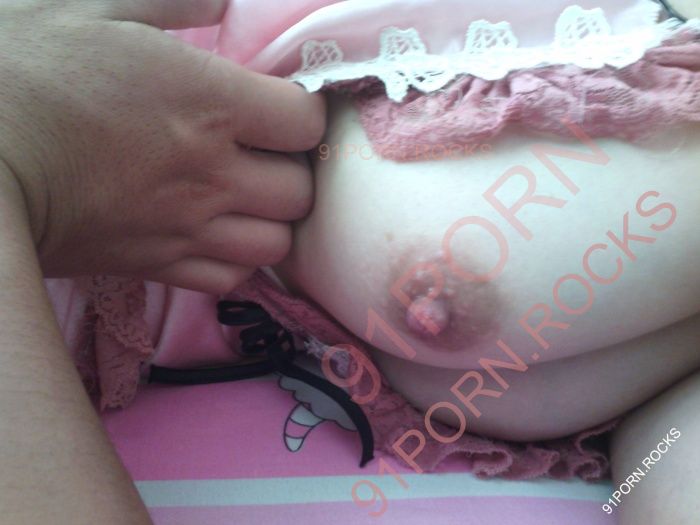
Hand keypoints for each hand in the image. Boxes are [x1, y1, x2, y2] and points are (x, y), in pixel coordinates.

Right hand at [0, 0, 324, 292]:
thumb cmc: (21, 75)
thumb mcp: (89, 7)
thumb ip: (170, 1)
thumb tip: (223, 1)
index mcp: (207, 103)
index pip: (306, 122)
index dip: (305, 111)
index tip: (284, 105)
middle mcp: (212, 173)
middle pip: (301, 190)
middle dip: (294, 169)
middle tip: (268, 153)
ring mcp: (187, 227)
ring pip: (277, 244)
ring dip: (272, 220)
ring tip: (249, 199)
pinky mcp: (158, 266)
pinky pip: (231, 279)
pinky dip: (237, 260)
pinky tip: (218, 235)